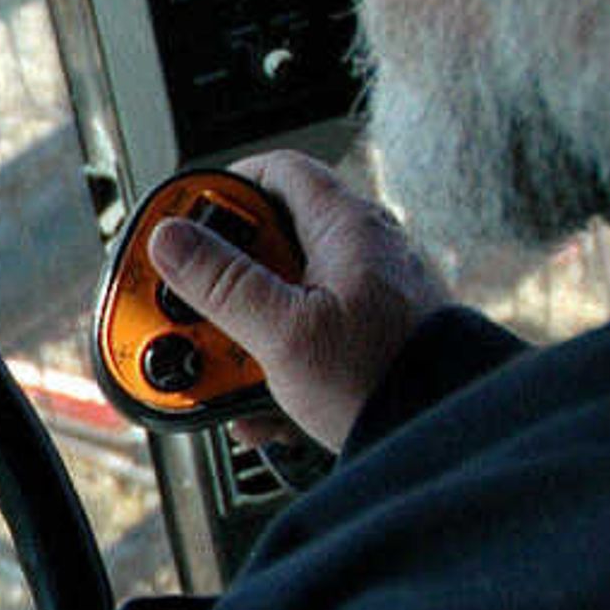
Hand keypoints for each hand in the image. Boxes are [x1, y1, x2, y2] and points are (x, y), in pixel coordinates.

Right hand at [146, 150, 449, 452]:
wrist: (439, 439)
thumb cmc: (386, 378)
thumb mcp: (283, 332)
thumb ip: (222, 283)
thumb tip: (170, 237)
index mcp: (346, 228)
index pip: (276, 171)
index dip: (222, 190)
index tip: (184, 227)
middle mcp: (360, 252)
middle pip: (267, 241)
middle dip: (222, 284)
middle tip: (197, 311)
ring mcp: (365, 296)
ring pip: (280, 296)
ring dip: (242, 335)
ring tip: (228, 371)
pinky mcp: (365, 338)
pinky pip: (303, 336)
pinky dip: (274, 365)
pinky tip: (261, 404)